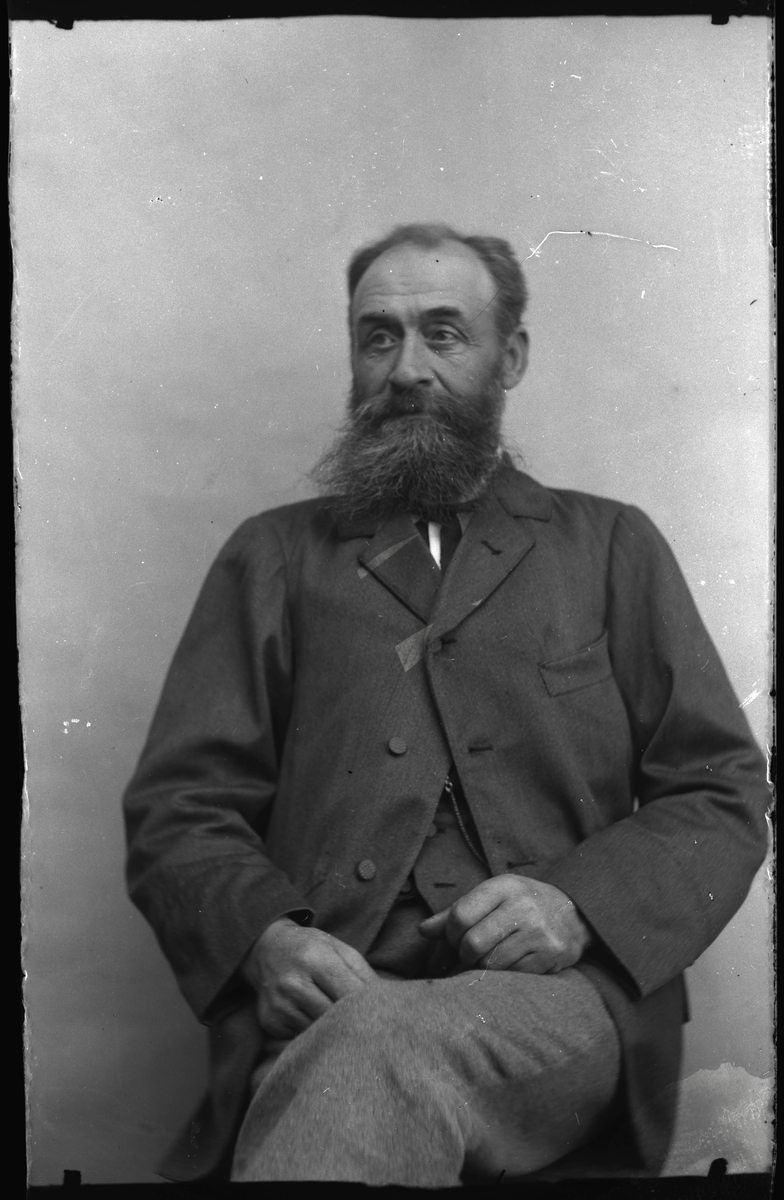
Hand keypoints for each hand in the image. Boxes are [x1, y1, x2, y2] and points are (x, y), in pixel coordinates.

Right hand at [241, 918, 377, 1038]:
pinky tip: (317, 1024)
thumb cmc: (310, 948)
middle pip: (335, 1017)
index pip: (350, 993)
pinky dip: (313, 1035)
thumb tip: (387, 1001)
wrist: (266, 949)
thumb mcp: (339, 948)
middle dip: (354, 1023)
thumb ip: (363, 973)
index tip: (384, 1016)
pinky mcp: (271, 1022)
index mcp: (315, 959)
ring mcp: (280, 1005)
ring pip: (319, 1033)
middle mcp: (294, 983)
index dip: (369, 1006)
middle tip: (369, 1028)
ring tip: (344, 1026)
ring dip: (334, 1032)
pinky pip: (301, 1038)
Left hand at [418, 875, 591, 973]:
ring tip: (489, 958)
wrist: (574, 911)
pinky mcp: (551, 955)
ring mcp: (539, 932)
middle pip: (472, 944)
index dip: (448, 934)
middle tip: (469, 954)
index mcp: (503, 886)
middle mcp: (522, 906)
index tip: (453, 939)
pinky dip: (505, 974)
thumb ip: (457, 912)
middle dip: (464, 955)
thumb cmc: (522, 904)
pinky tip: (510, 963)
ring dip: (483, 967)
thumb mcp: (492, 896)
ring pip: (492, 963)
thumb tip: (423, 931)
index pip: (459, 915)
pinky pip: (514, 975)